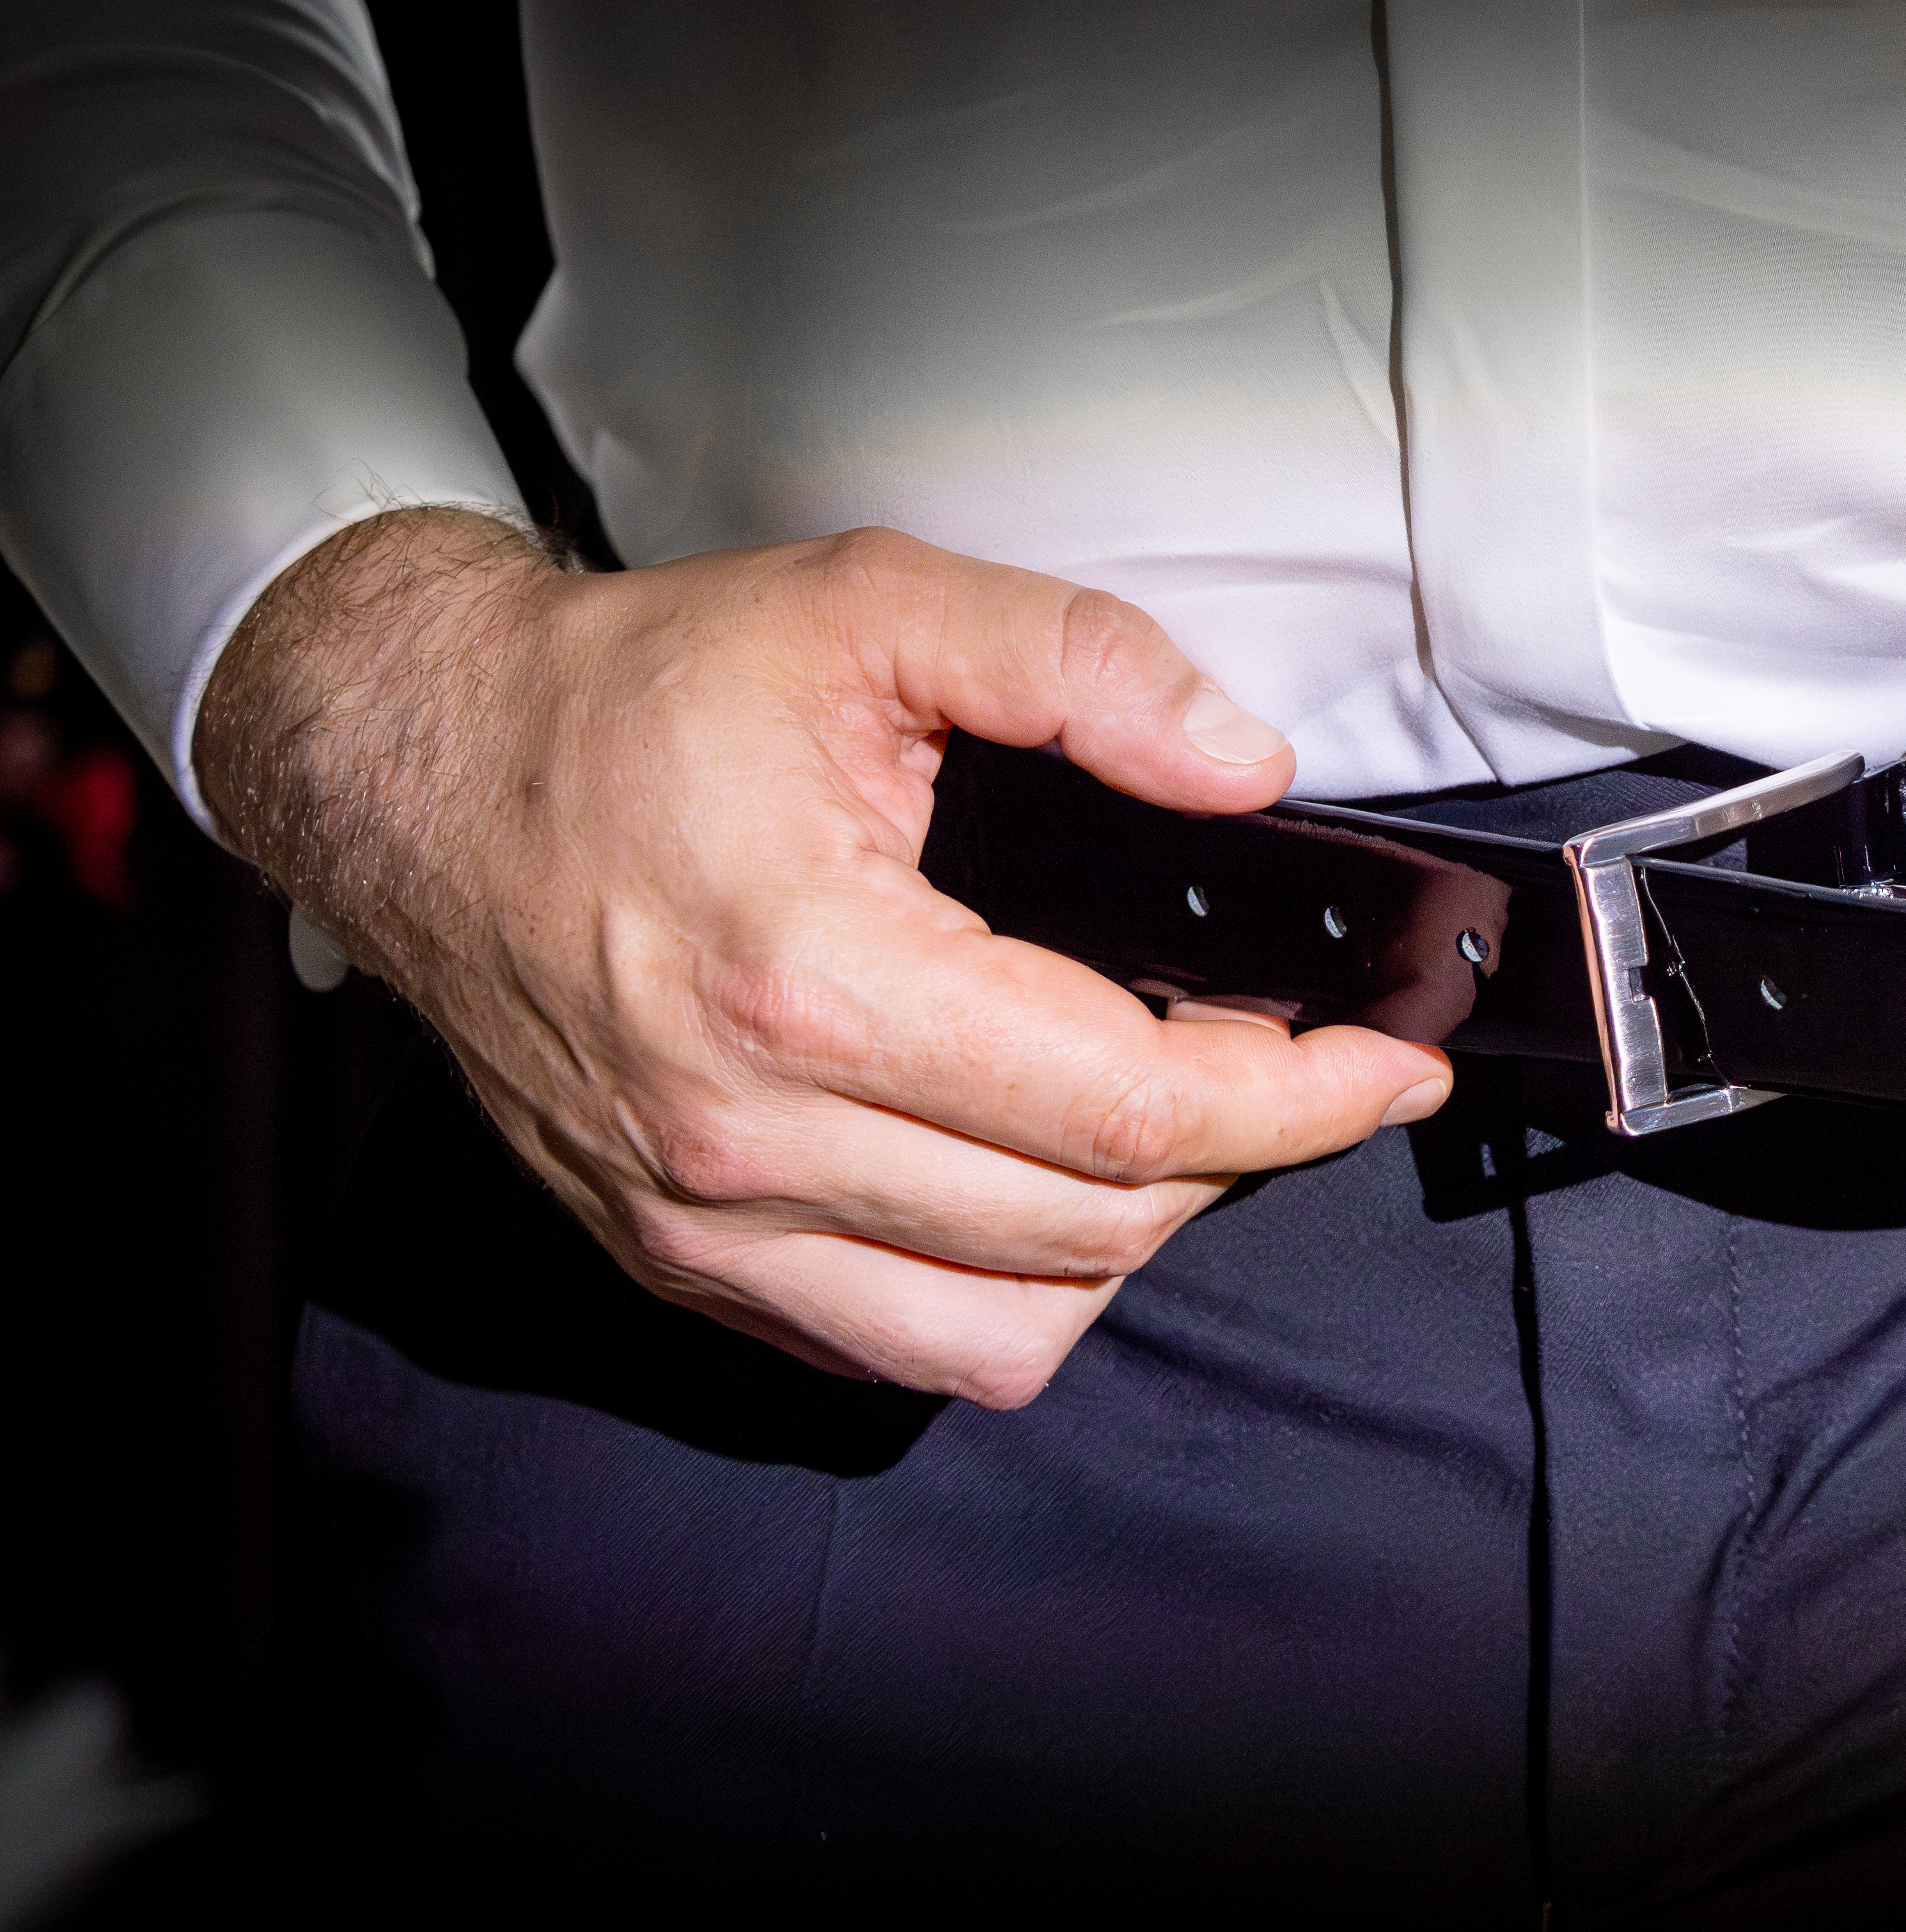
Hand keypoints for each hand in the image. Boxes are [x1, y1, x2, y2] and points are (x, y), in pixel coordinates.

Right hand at [199, 512, 1450, 1404]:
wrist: (421, 771)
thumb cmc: (634, 696)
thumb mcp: (867, 604)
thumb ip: (1078, 664)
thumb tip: (1243, 763)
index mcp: (813, 979)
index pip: (1132, 1107)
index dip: (1300, 1097)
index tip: (1385, 1067)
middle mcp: (750, 1135)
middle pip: (1094, 1225)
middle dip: (1243, 1154)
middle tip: (1299, 1070)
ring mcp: (703, 1224)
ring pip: (1010, 1327)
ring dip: (1132, 1239)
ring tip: (1171, 1127)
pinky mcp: (677, 1262)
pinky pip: (898, 1355)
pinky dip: (1010, 1299)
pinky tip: (1040, 1191)